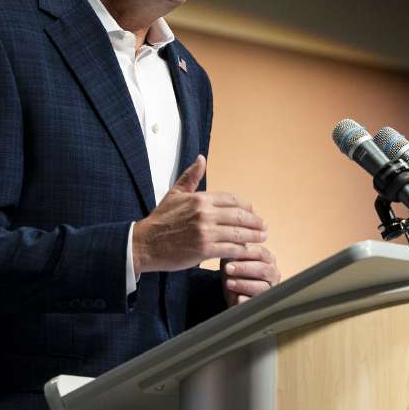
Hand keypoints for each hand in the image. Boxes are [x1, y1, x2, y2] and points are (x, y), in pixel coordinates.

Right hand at [132, 155, 267, 273]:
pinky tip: (247, 251)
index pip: (232, 200)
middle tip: (264, 226)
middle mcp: (205, 213)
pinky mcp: (204, 250)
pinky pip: (230, 249)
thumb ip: (191, 176)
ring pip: (238, 233)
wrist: (144, 243)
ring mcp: (206, 232)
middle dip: (255, 222)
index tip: (252, 212)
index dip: (246, 207)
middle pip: (240, 216)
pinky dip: (241, 250)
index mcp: (200, 199)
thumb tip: (201, 158)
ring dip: (254, 236)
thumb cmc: (160, 220)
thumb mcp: (175, 193)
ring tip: (262, 238)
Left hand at [222, 245, 280, 306]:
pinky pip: (256, 303)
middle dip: (244, 268)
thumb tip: (231, 241)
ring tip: (229, 283)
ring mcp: (269, 289)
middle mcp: (273, 273)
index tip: (231, 254)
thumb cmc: (235, 270)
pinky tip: (237, 298)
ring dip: (244, 284)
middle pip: (263, 270)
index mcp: (267, 259)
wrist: (232, 290)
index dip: (246, 253)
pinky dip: (246, 301)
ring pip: (261, 287)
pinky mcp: (262, 304)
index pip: (260, 253)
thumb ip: (235, 250)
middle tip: (228, 269)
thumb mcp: (234, 258)